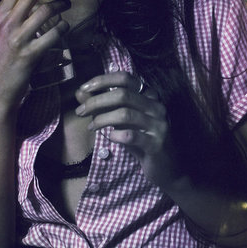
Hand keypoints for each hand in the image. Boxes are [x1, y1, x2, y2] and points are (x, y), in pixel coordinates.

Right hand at [0, 0, 69, 112]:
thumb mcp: (1, 33)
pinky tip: (65, 28)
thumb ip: (14, 16)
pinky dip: (62, 29)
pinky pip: (52, 36)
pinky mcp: (29, 55)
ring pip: (44, 11)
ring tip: (68, 3)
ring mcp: (17, 39)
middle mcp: (7, 23)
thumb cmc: (1, 61)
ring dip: (60, 5)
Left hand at [75, 72, 176, 187]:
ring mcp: (158, 125)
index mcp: (149, 95)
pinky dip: (116, 135)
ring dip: (102, 119)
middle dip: (97, 101)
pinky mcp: (157, 144)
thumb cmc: (141, 141)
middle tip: (80, 111)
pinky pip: (132, 135)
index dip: (103, 80)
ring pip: (125, 114)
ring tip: (91, 126)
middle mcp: (156, 106)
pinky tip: (109, 137)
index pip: (125, 78)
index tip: (84, 88)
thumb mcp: (120, 121)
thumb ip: (102, 106)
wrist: (166, 169)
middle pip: (123, 94)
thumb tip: (80, 92)